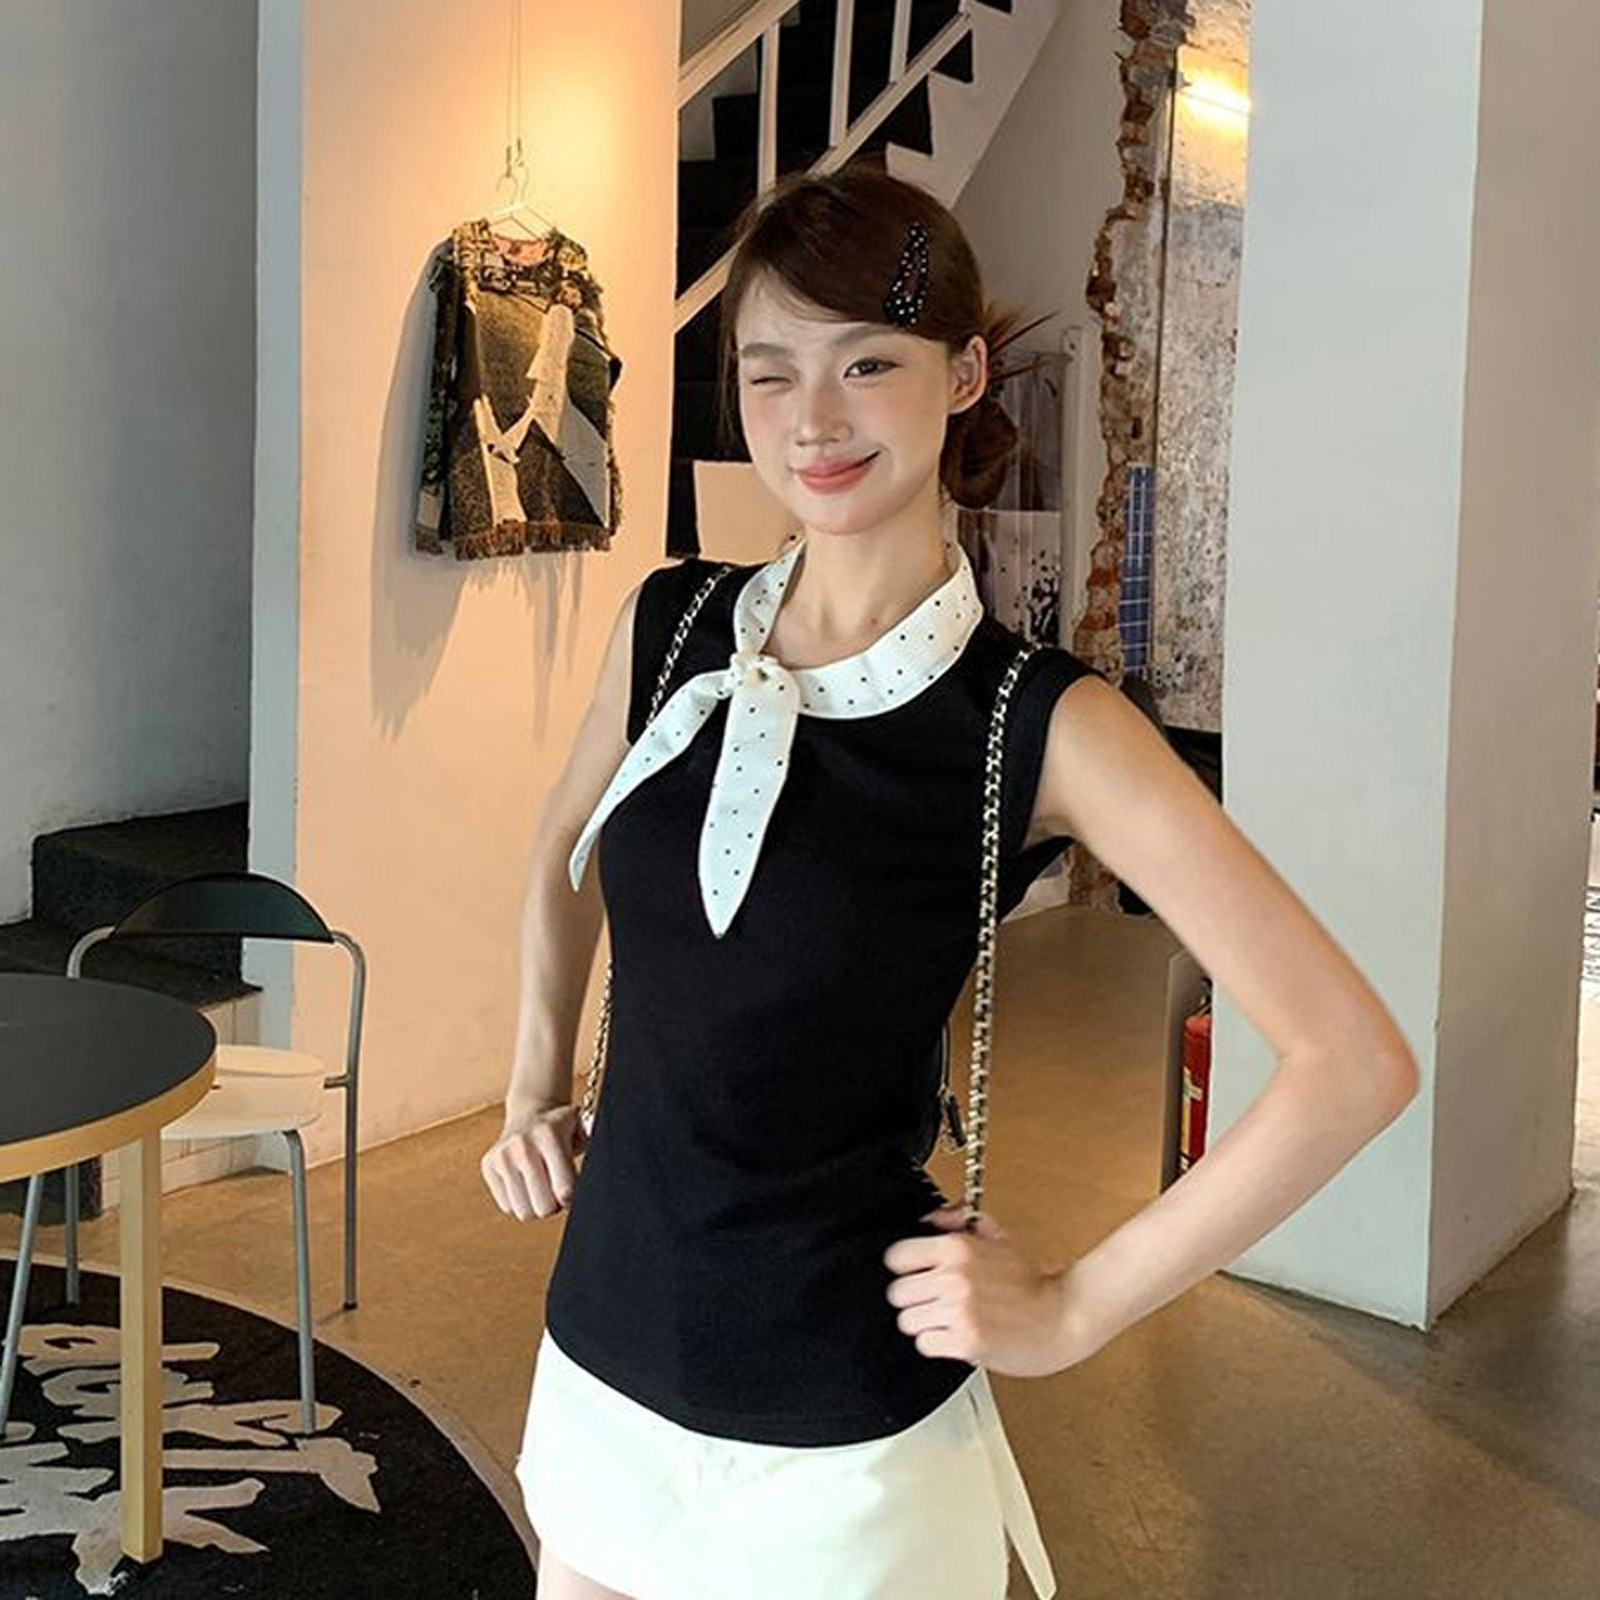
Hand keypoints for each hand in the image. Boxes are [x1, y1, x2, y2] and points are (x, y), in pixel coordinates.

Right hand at [481, 1101, 587, 1220]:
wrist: (529, 1114)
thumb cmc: (561, 1130)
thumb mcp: (581, 1132)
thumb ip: (593, 1149)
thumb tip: (595, 1181)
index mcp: (549, 1135)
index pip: (565, 1190)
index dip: (572, 1199)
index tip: (572, 1193)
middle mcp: (522, 1145)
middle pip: (544, 1207)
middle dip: (555, 1206)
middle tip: (557, 1192)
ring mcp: (502, 1156)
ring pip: (524, 1212)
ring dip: (536, 1207)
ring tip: (542, 1188)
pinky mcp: (488, 1166)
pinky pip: (508, 1207)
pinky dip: (520, 1202)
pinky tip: (525, 1184)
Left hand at [882, 1205, 1098, 1377]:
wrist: (1062, 1317)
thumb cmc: (1032, 1282)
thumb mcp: (998, 1238)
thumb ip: (960, 1220)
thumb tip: (931, 1218)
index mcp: (958, 1249)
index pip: (896, 1256)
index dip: (905, 1267)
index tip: (915, 1273)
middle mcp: (954, 1278)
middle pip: (898, 1292)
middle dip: (914, 1298)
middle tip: (934, 1301)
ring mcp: (958, 1311)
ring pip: (908, 1321)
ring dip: (925, 1323)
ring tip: (947, 1320)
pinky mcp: (965, 1342)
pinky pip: (926, 1344)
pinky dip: (938, 1344)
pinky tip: (957, 1335)